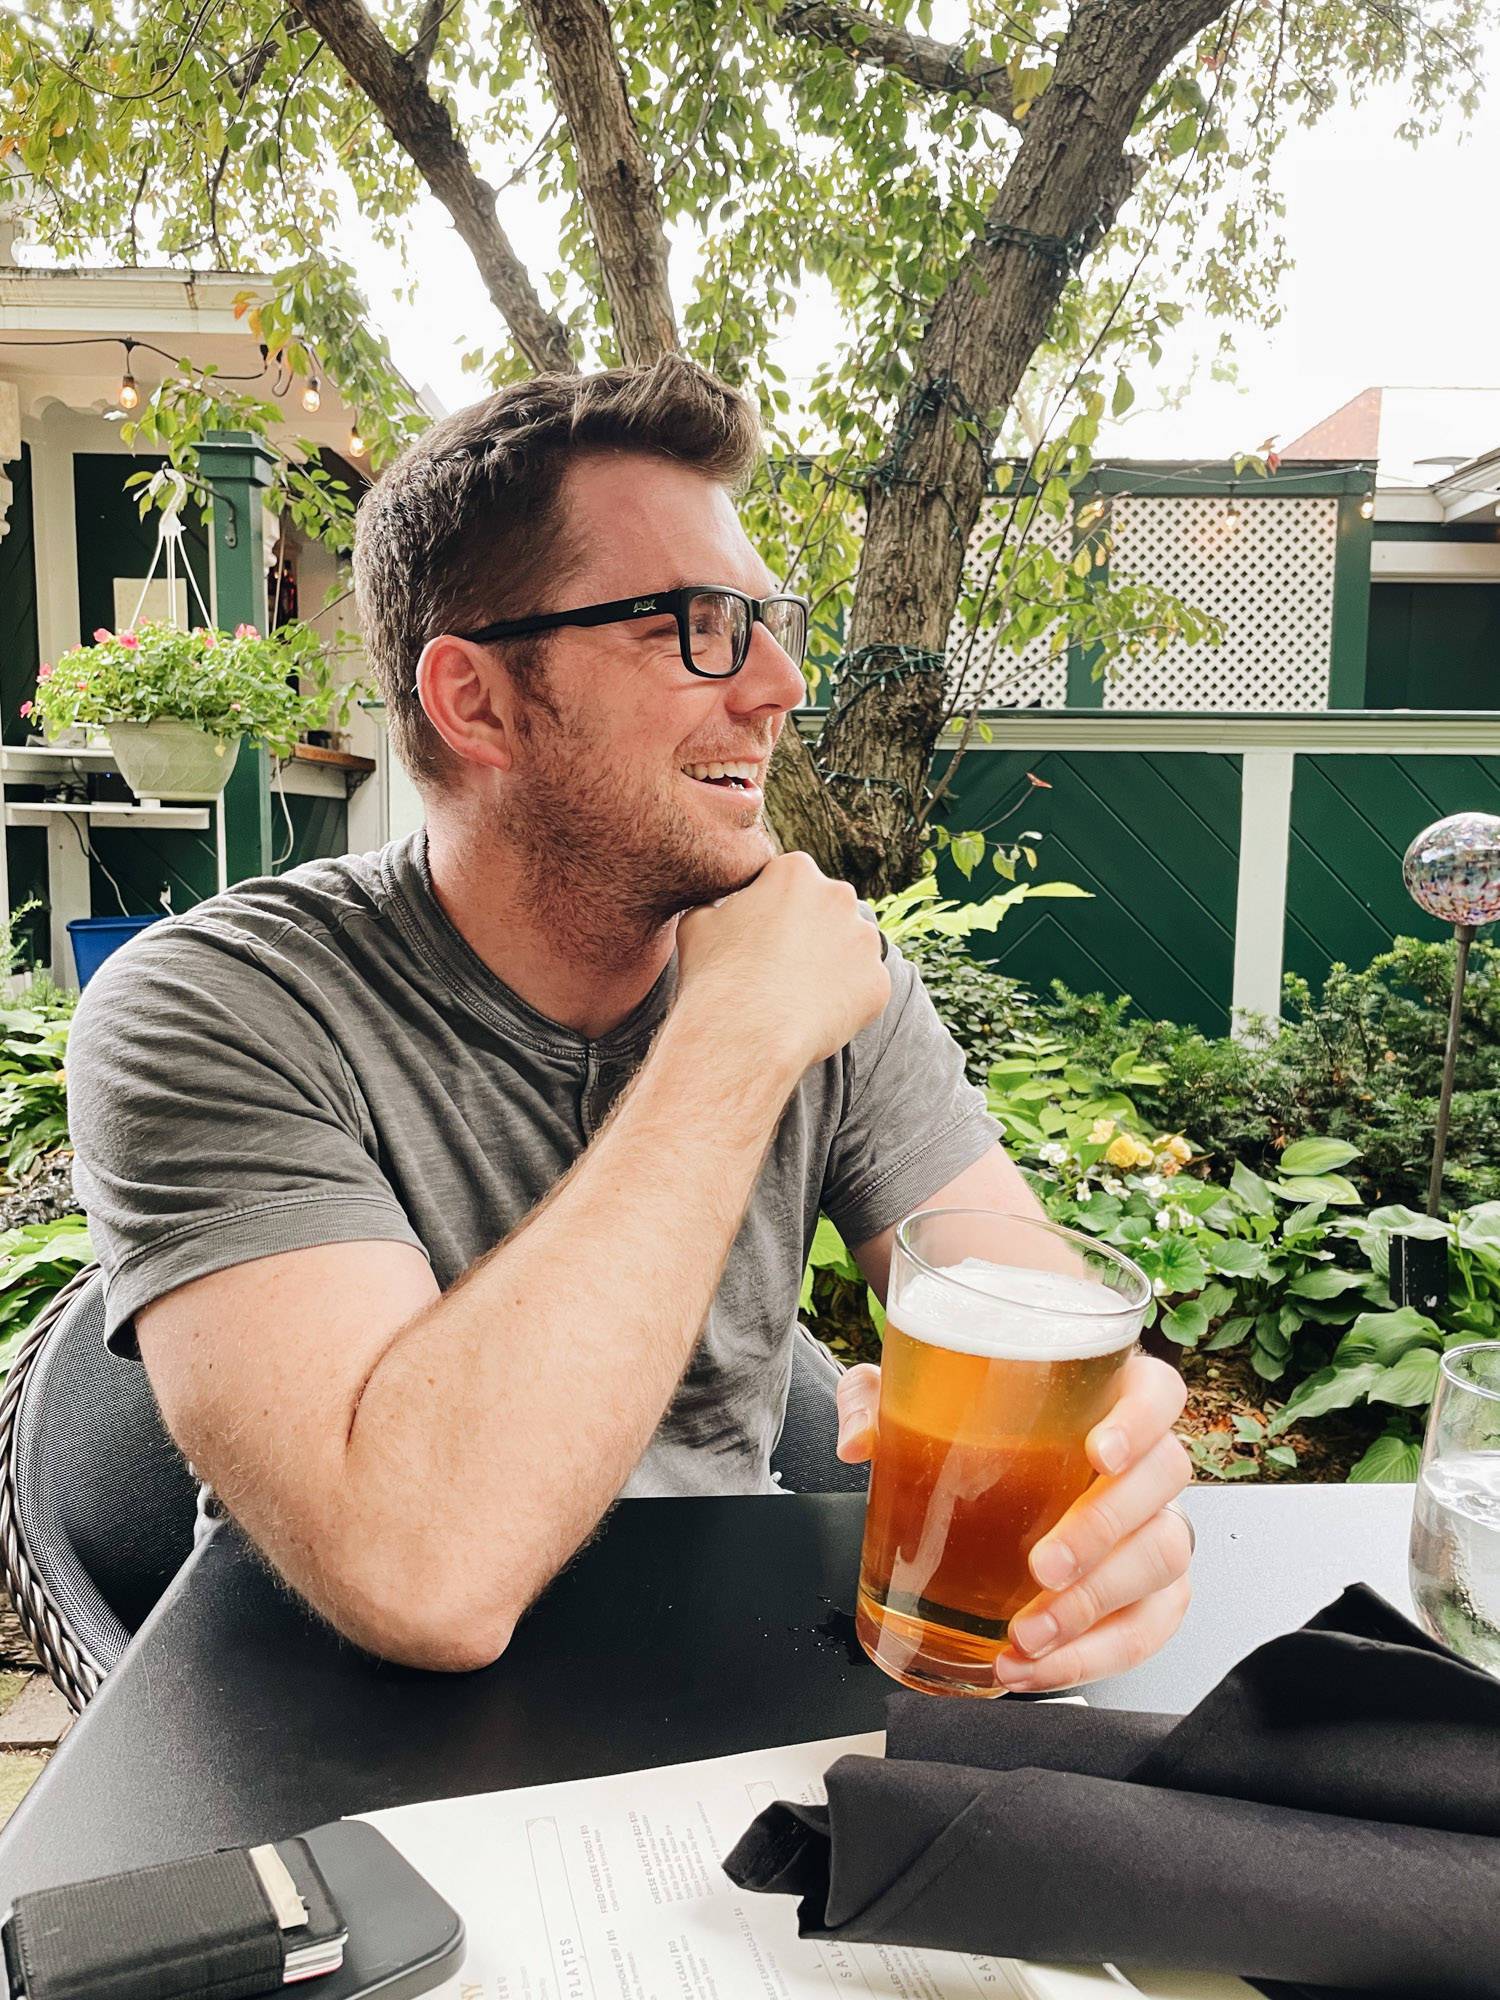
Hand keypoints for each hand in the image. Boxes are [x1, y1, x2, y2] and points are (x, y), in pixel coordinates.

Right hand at [676, 852, 890, 1073]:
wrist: (746, 1032)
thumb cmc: (717, 974)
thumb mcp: (698, 923)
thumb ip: (718, 905)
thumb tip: (718, 909)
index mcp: (796, 872)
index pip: (789, 883)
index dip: (772, 911)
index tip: (759, 937)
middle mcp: (839, 896)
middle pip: (826, 911)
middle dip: (809, 933)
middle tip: (780, 967)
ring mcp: (865, 940)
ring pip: (849, 949)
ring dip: (831, 965)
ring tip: (796, 994)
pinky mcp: (878, 983)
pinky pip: (862, 988)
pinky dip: (844, 1000)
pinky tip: (813, 1015)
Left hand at [835, 1352, 1192, 1690]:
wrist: (984, 1487)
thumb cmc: (969, 1430)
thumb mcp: (912, 1398)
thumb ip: (877, 1399)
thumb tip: (858, 1441)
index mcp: (1105, 1397)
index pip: (1155, 1393)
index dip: (1139, 1422)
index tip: (1099, 1453)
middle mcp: (1142, 1461)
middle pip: (1162, 1485)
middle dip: (1103, 1533)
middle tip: (1042, 1568)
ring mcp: (1153, 1526)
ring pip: (1162, 1560)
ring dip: (1096, 1608)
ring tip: (1028, 1635)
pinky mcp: (1149, 1591)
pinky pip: (1148, 1626)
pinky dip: (1096, 1656)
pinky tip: (1036, 1666)